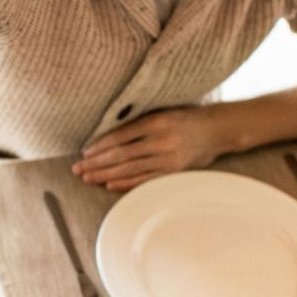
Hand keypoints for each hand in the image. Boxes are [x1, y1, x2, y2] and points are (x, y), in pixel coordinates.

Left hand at [72, 106, 225, 191]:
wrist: (219, 129)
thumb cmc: (186, 117)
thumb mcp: (163, 112)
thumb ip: (139, 122)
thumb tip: (107, 136)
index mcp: (156, 122)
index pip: (120, 137)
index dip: (100, 146)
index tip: (84, 153)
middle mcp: (161, 141)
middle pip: (121, 155)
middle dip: (96, 163)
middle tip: (77, 170)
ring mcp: (168, 158)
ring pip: (130, 169)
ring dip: (105, 175)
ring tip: (87, 178)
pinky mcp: (174, 171)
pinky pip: (145, 179)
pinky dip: (126, 183)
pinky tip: (109, 185)